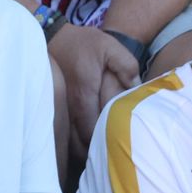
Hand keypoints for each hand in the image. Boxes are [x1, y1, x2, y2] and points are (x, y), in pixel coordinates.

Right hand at [49, 24, 139, 160]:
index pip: (91, 129)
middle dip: (94, 152)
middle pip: (79, 143)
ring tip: (100, 153)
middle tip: (112, 154)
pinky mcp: (56, 109)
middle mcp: (69, 106)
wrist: (55, 37)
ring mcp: (60, 109)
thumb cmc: (84, 43)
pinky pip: (64, 135)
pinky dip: (74, 143)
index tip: (118, 145)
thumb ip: (126, 66)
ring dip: (83, 151)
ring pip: (69, 143)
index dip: (103, 141)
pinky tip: (87, 144)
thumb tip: (136, 87)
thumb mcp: (110, 46)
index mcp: (83, 93)